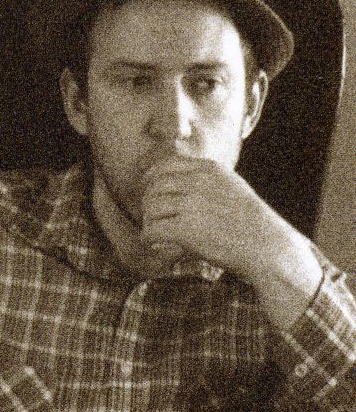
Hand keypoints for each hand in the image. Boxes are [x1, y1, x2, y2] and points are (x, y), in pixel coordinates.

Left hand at [139, 156, 321, 327]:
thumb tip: (180, 177)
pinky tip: (151, 243)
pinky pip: (152, 230)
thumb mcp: (232, 186)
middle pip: (155, 187)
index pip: (166, 165)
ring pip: (151, 208)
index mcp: (210, 170)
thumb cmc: (250, 221)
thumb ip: (207, 178)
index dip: (151, 178)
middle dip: (147, 202)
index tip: (146, 189)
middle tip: (150, 216)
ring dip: (148, 221)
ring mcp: (191, 205)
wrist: (266, 246)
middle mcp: (198, 183)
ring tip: (153, 231)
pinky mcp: (186, 230)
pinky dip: (147, 238)